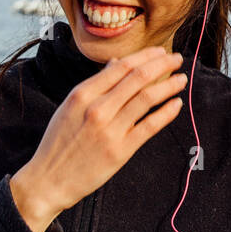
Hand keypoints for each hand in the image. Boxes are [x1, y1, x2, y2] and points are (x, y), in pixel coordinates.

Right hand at [10, 46, 186, 231]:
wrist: (49, 180)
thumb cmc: (59, 142)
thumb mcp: (70, 107)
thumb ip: (95, 85)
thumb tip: (117, 63)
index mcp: (82, 94)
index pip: (121, 67)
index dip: (145, 56)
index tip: (160, 51)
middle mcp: (97, 109)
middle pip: (138, 78)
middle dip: (162, 64)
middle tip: (177, 59)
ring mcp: (110, 130)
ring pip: (147, 98)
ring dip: (169, 86)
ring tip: (181, 79)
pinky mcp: (121, 150)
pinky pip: (150, 126)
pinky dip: (167, 113)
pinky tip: (176, 104)